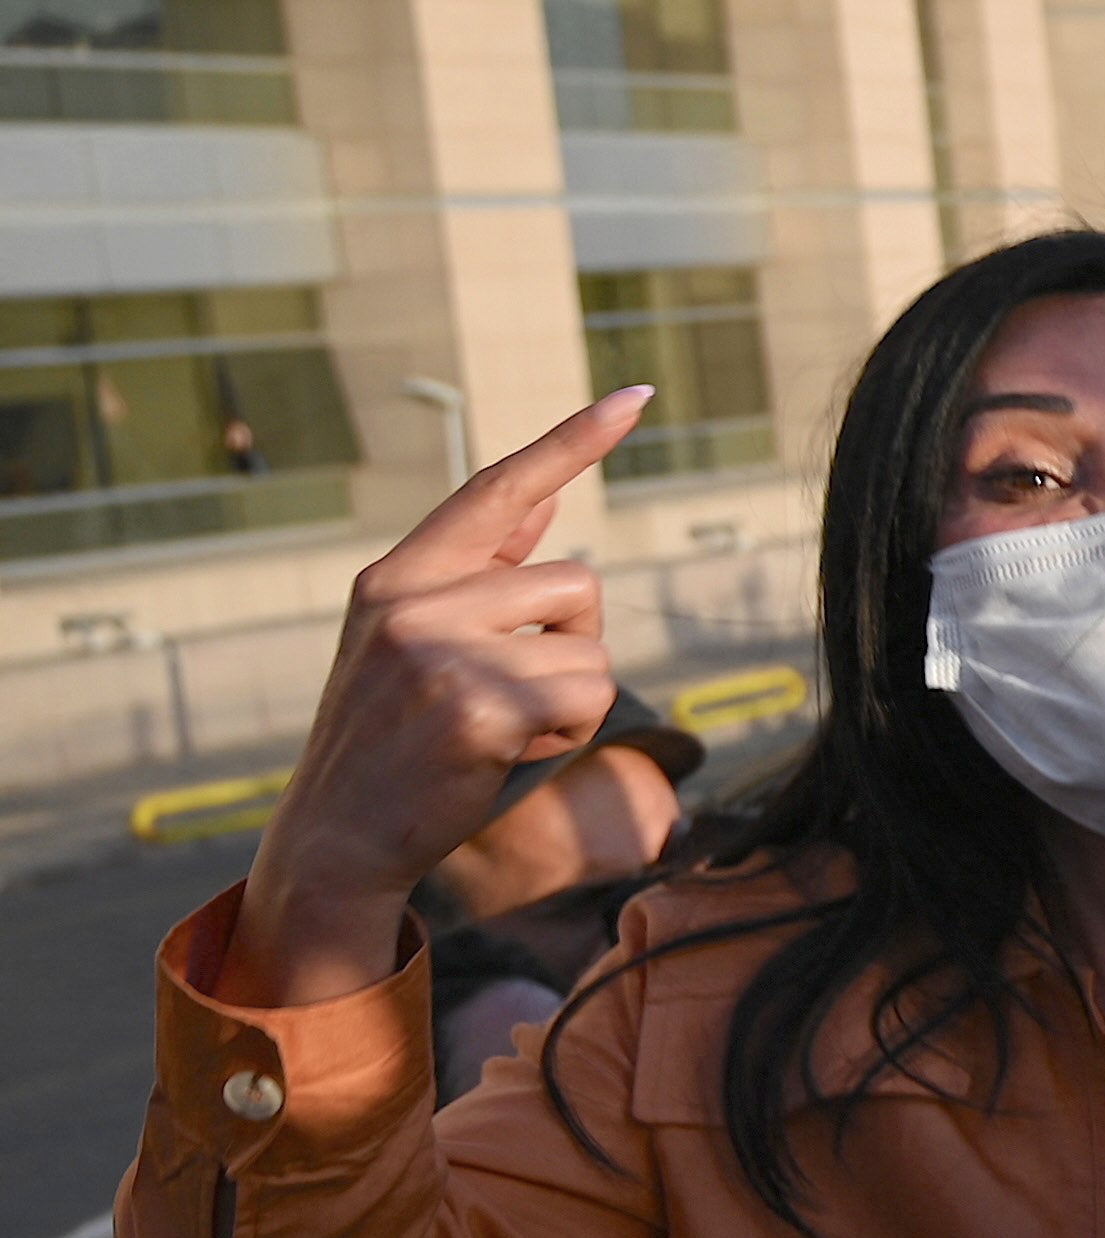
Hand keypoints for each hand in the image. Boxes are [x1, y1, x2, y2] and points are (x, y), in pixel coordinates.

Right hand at [230, 387, 654, 1009]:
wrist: (335, 838)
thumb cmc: (394, 740)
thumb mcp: (412, 641)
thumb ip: (478, 570)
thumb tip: (549, 496)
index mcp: (397, 576)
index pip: (498, 490)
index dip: (572, 441)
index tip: (635, 398)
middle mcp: (413, 599)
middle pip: (578, 583)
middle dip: (570, 646)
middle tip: (500, 700)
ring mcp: (440, 649)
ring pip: (591, 646)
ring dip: (572, 698)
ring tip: (499, 730)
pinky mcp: (476, 704)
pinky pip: (588, 698)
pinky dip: (568, 735)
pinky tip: (505, 757)